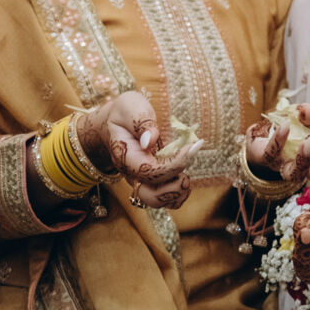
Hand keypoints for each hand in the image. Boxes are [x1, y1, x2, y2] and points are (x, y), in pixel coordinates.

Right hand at [76, 90, 196, 209]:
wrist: (117, 121)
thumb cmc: (125, 113)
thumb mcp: (130, 107)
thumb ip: (141, 122)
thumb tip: (149, 140)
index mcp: (126, 158)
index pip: (150, 171)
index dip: (175, 164)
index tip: (192, 147)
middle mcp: (133, 174)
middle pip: (152, 197)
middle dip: (174, 187)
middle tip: (187, 166)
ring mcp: (143, 179)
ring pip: (159, 201)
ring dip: (178, 191)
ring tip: (187, 169)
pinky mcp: (153, 180)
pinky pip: (166, 197)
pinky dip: (179, 191)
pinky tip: (185, 172)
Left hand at [246, 107, 309, 187]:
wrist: (265, 135)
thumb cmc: (293, 128)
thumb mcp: (307, 115)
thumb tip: (309, 112)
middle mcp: (309, 164)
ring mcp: (288, 165)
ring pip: (298, 174)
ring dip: (305, 159)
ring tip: (307, 142)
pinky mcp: (269, 160)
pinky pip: (274, 154)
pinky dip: (279, 140)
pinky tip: (285, 126)